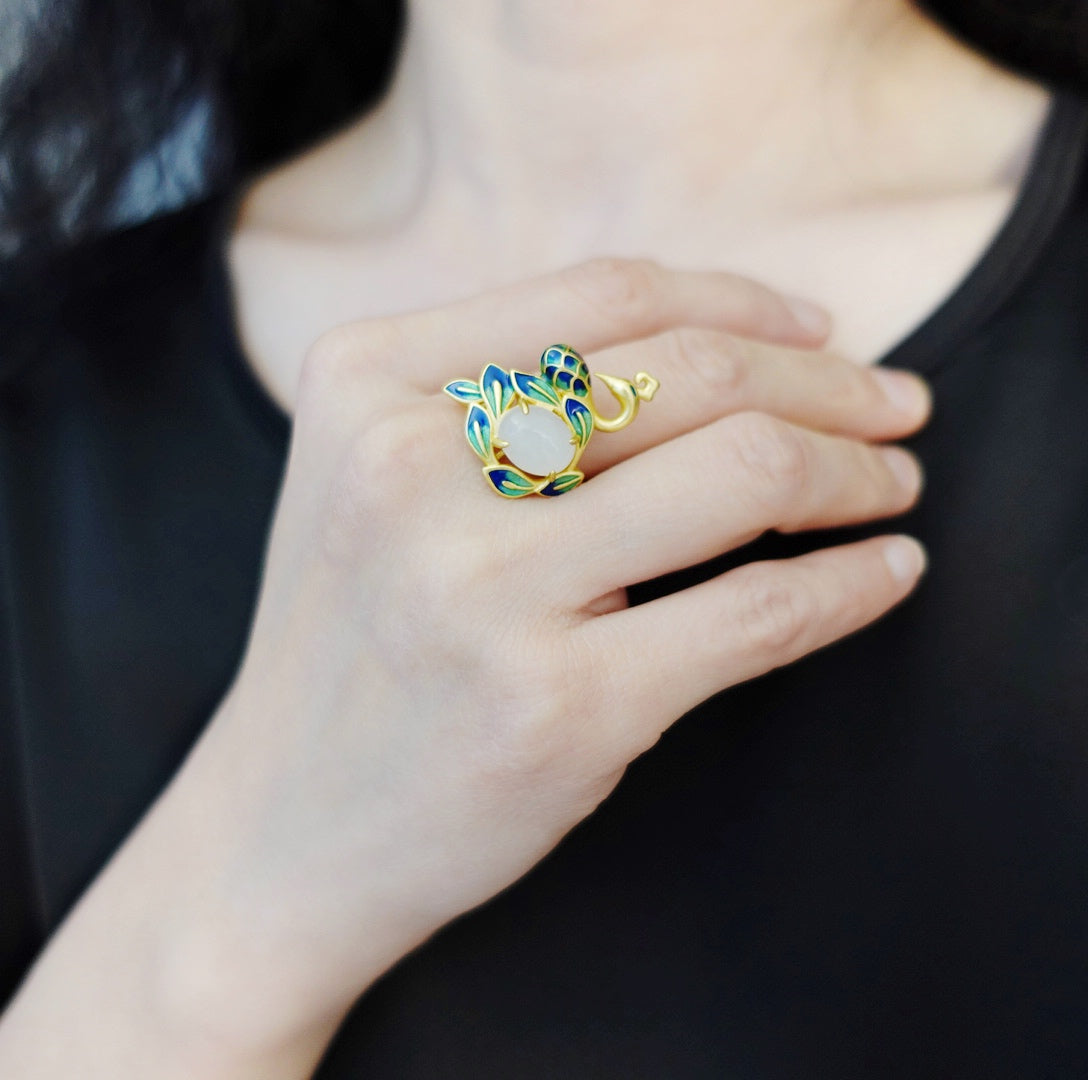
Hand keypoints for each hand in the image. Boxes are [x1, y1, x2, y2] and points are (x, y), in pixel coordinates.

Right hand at [163, 258, 929, 1058]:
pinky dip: (851, 584)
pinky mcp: (559, 708)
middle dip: (829, 382)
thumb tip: (724, 348)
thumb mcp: (375, 479)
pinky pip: (759, 613)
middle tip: (894, 405)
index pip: (608, 295)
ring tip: (894, 482)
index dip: (743, 299)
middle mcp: (412, 471)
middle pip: (692, 373)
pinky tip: (887, 571)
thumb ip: (497, 393)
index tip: (818, 329)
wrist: (284, 828)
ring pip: (742, 472)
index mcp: (366, 386)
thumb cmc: (355, 643)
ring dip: (855, 470)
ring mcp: (484, 593)